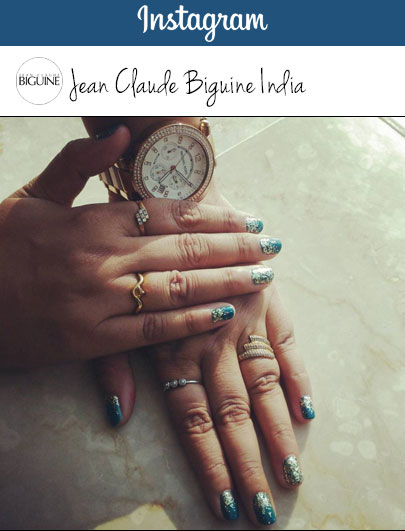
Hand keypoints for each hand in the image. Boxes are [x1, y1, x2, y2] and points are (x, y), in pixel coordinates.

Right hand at [0, 128, 278, 367]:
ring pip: (178, 288)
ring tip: (264, 277)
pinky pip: (152, 331)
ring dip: (227, 282)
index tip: (248, 219)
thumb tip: (121, 131)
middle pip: (185, 250)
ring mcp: (99, 302)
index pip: (169, 215)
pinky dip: (191, 322)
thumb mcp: (32, 195)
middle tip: (272, 245)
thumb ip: (77, 164)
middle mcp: (102, 259)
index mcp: (90, 221)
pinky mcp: (91, 341)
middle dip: (236, 248)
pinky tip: (225, 314)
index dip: (215, 218)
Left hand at [97, 284, 312, 524]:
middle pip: (232, 410)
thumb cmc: (141, 268)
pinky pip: (287, 341)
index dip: (209, 461)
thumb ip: (113, 367)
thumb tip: (117, 418)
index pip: (193, 418)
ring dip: (278, 429)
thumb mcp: (116, 314)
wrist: (181, 213)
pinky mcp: (267, 299)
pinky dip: (298, 375)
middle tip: (264, 508)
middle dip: (248, 462)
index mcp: (171, 347)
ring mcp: (243, 318)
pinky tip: (306, 408)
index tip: (224, 502)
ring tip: (291, 470)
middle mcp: (211, 339)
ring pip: (262, 383)